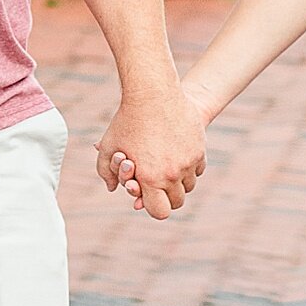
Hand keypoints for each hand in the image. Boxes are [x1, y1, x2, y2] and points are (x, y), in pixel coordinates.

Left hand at [95, 84, 206, 219]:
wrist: (153, 93)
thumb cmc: (127, 120)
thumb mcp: (108, 145)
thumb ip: (105, 172)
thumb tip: (112, 188)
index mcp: (149, 178)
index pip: (160, 212)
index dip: (153, 207)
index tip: (148, 197)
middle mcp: (172, 174)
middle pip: (177, 202)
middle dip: (166, 196)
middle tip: (157, 183)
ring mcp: (189, 162)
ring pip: (188, 186)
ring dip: (179, 182)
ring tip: (166, 166)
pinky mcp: (199, 149)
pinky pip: (197, 169)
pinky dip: (189, 168)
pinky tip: (177, 155)